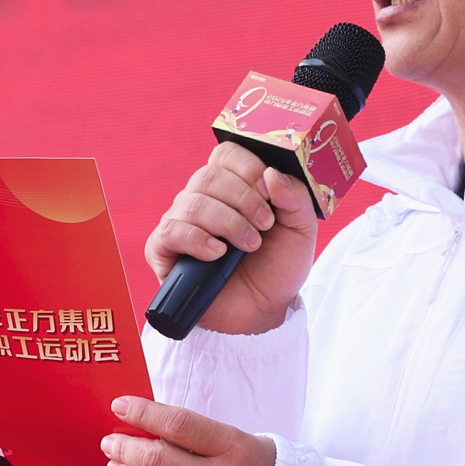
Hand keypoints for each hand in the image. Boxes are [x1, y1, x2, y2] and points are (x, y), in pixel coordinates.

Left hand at [102, 397, 275, 465]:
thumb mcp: (242, 441)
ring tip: (116, 462)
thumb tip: (149, 427)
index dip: (143, 413)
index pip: (177, 425)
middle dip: (125, 448)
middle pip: (157, 460)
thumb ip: (199, 436)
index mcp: (236, 448)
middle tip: (111, 441)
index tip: (120, 405)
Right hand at [145, 142, 318, 334]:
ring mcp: (180, 222)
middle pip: (209, 175)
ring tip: (249, 246)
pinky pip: (171, 231)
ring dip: (228, 223)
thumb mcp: (300, 230)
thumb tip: (272, 173)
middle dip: (243, 199)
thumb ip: (295, 198)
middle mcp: (202, 198)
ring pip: (193, 202)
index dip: (248, 167)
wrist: (262, 312)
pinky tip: (218, 254)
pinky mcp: (164, 249)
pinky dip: (198, 240)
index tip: (269, 193)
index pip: (227, 153)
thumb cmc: (276, 267)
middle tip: (265, 225)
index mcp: (232, 185)